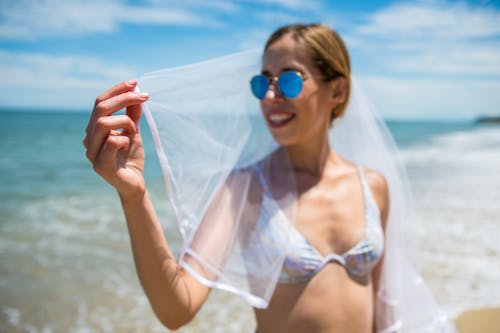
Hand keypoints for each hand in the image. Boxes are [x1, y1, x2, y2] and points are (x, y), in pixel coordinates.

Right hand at [83, 80, 148, 197]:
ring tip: (134, 130)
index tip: (135, 83)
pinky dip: (124, 139)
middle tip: (144, 97)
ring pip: (102, 123)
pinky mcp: (101, 166)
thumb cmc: (131, 157)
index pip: (100, 102)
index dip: (116, 90)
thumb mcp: (134, 131)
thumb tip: (136, 90)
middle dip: (123, 98)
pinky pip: (111, 142)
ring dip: (125, 121)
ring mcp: (92, 153)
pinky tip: (129, 144)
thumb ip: (132, 113)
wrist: (134, 184)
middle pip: (100, 109)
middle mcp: (89, 139)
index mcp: (94, 129)